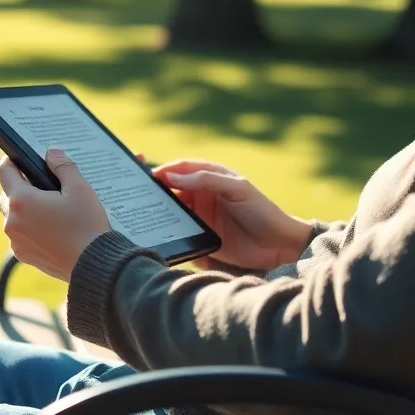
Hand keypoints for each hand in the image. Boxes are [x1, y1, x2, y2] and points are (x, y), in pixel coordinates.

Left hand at [0, 148, 111, 281]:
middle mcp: (12, 222)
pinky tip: (51, 226)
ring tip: (49, 207)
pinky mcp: (24, 256)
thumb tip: (51, 152)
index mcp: (21, 201)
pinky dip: (30, 227)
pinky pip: (20, 234)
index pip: (4, 171)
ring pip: (12, 216)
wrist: (94, 264)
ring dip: (24, 209)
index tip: (22, 159)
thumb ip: (62, 166)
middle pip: (6, 195)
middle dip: (20, 187)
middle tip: (43, 185)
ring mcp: (16, 241)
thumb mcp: (79, 188)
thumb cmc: (86, 225)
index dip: (12, 161)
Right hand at [150, 158, 312, 271]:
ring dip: (156, 211)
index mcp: (210, 176)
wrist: (278, 245)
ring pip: (170, 210)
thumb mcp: (236, 189)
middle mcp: (201, 195)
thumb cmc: (261, 210)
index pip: (180, 169)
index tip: (145, 176)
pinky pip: (177, 231)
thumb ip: (206, 180)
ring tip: (140, 215)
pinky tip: (155, 233)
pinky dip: (165, 230)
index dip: (163, 170)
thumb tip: (172, 178)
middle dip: (153, 191)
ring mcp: (199, 216)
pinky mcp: (199, 237)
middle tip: (135, 195)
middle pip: (171, 189)